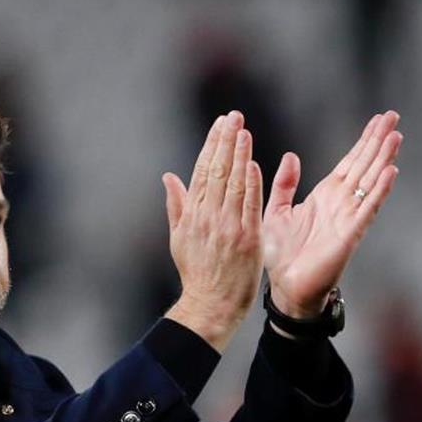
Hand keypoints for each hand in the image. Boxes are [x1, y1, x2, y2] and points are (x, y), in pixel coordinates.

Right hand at [162, 110, 263, 352]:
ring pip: (233, 183)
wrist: (211, 304)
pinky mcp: (246, 238)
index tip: (220, 124)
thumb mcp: (179, 237)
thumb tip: (169, 177)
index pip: (203, 171)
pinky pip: (249, 205)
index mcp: (192, 215)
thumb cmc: (196, 273)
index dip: (212, 145)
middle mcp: (208, 217)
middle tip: (234, 116)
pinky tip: (253, 163)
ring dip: (239, 155)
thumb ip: (176, 205)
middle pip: (217, 171)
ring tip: (244, 130)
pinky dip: (251, 183)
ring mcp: (227, 227)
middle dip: (225, 141)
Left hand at [262, 111, 402, 317]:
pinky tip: (391, 172)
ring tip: (396, 136)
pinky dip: (379, 191)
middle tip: (393, 116)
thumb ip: (285, 184)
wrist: (285, 287)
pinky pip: (367, 208)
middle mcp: (341, 203)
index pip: (350, 162)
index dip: (364, 141)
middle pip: (364, 165)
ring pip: (370, 182)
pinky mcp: (350, 233)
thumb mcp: (276, 211)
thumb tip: (292, 156)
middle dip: (378, 141)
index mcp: (325, 195)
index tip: (379, 119)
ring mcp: (349, 217)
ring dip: (383, 159)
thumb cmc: (281, 254)